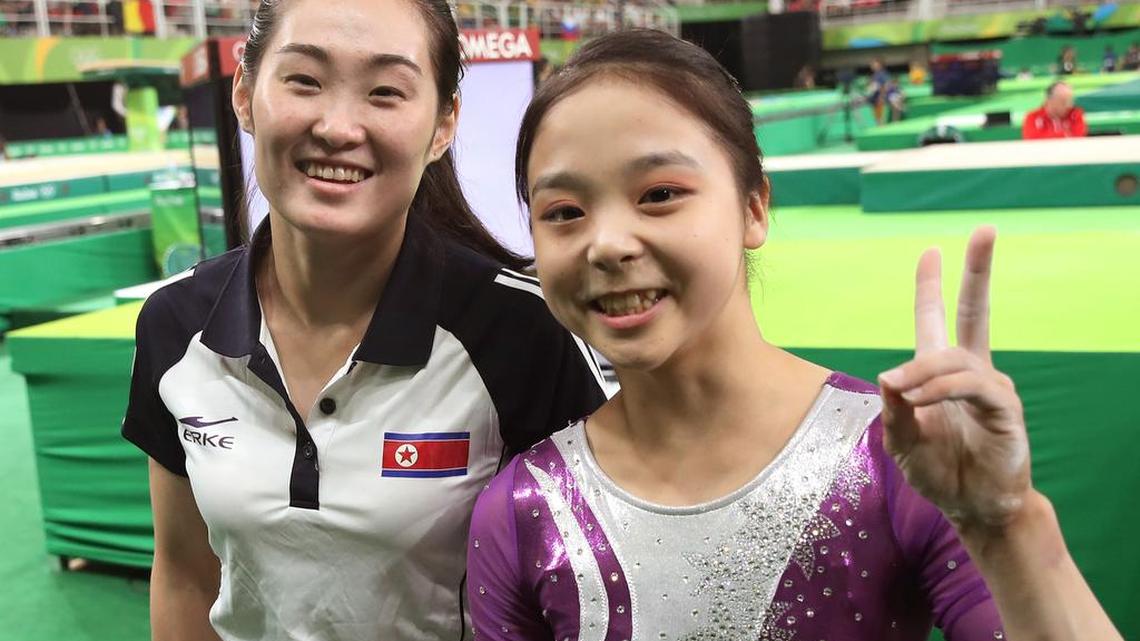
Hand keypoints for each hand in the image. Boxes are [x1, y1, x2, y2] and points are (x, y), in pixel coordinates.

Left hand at [878, 227, 1031, 532]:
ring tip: (901, 393)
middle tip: (985, 231)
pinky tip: (920, 398)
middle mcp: (970, 371)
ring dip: (921, 373)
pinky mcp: (1004, 408)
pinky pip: (971, 385)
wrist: (972, 506)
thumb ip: (892, 408)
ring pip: (954, 359)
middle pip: (973, 312)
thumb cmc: (937, 471)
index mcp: (941, 373)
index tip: (931, 251)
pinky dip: (941, 389)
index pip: (937, 320)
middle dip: (978, 272)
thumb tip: (889, 376)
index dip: (933, 287)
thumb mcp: (901, 439)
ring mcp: (990, 386)